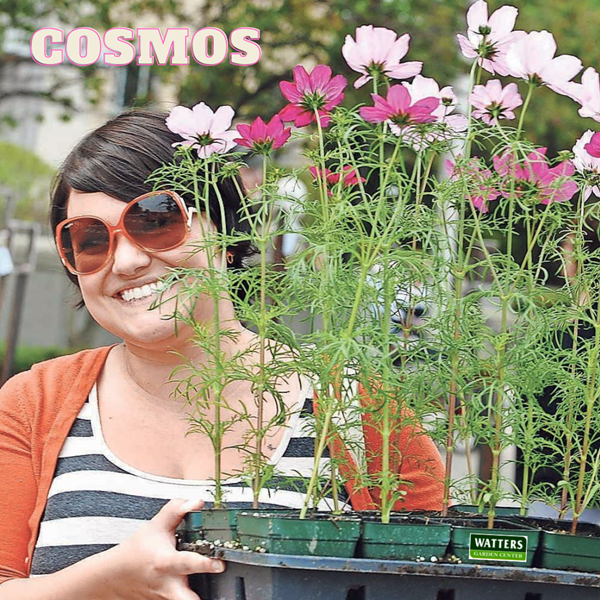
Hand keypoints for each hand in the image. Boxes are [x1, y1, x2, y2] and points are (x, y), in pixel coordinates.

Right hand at [105, 498, 224, 599]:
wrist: (115, 576)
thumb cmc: (136, 551)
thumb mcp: (155, 525)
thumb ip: (176, 510)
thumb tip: (197, 502)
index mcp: (165, 562)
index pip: (187, 563)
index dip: (205, 564)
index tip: (219, 564)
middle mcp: (168, 584)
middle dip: (200, 599)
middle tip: (221, 587)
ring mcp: (168, 598)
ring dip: (197, 596)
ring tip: (213, 587)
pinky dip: (189, 595)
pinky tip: (197, 585)